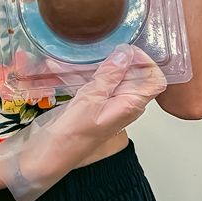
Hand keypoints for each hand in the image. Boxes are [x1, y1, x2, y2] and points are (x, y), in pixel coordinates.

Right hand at [0, 46, 166, 200]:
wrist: (46, 155)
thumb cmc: (71, 136)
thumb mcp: (91, 100)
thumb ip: (110, 76)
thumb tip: (126, 53)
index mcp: (131, 105)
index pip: (155, 80)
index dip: (147, 62)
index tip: (126, 49)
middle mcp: (122, 103)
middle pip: (131, 73)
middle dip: (115, 57)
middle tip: (97, 45)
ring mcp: (104, 103)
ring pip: (108, 75)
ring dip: (91, 64)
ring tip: (72, 55)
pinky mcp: (88, 103)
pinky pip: (90, 81)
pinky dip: (77, 73)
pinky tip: (57, 67)